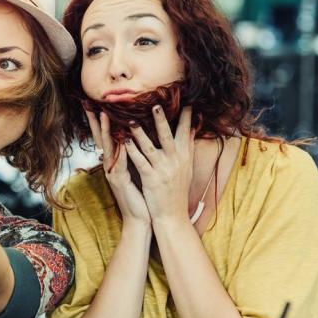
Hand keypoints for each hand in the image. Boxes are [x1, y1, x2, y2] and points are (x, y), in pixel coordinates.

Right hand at [86, 109, 150, 225]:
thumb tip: (135, 138)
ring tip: (103, 114)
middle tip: (89, 103)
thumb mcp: (136, 170)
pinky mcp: (120, 181)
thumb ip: (133, 154)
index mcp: (115, 162)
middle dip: (95, 120)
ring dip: (105, 130)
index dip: (100, 121)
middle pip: (100, 138)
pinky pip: (120, 162)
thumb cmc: (140, 194)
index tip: (97, 104)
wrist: (140, 219)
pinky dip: (121, 150)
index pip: (106, 136)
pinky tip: (122, 139)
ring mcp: (113, 173)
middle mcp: (110, 165)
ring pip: (108, 147)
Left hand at [124, 105, 193, 222]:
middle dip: (161, 119)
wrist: (173, 216)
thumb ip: (188, 147)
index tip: (185, 101)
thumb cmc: (177, 191)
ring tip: (131, 119)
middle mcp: (175, 161)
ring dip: (140, 132)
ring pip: (150, 146)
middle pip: (168, 136)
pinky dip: (132, 150)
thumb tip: (193, 128)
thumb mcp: (187, 168)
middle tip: (155, 104)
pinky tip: (124, 141)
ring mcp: (163, 170)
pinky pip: (140, 161)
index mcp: (184, 157)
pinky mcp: (151, 178)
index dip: (185, 116)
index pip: (185, 132)